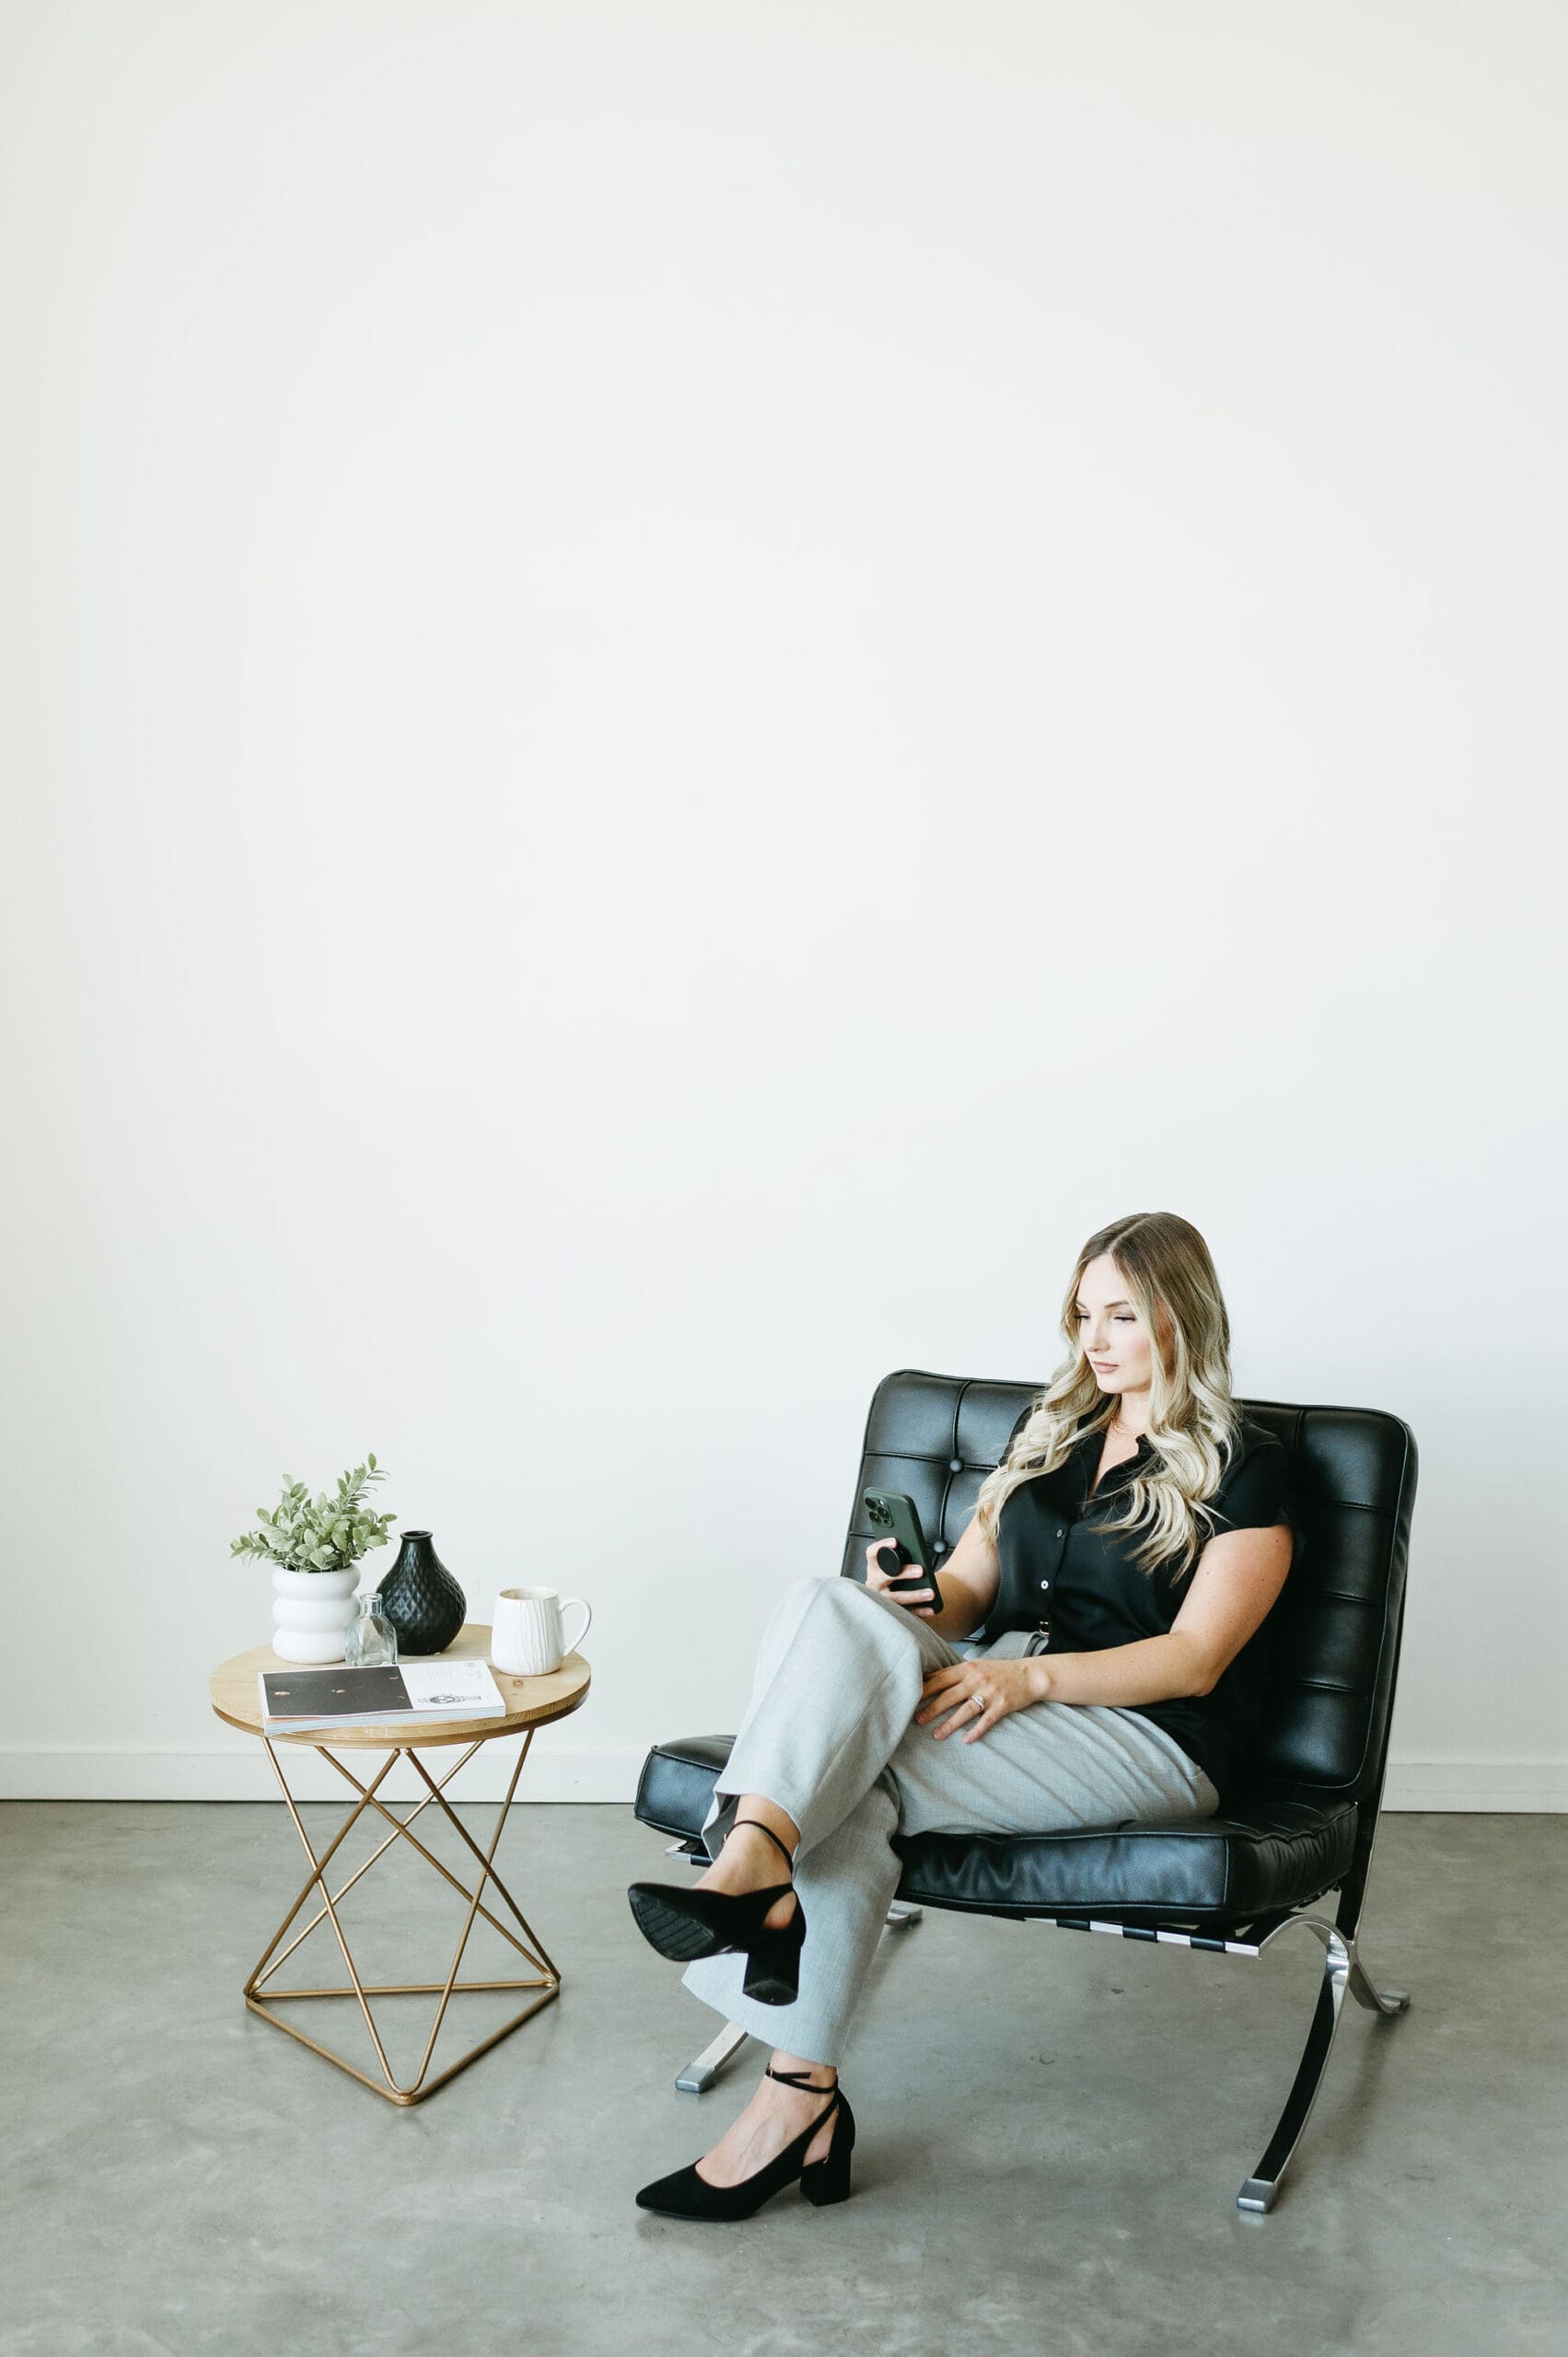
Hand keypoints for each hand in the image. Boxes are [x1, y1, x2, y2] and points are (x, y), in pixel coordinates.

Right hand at [863, 1540, 936, 1617]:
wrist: (893, 1595)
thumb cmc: (896, 1574)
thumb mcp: (894, 1564)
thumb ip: (901, 1556)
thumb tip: (917, 1550)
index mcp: (874, 1567)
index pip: (872, 1553)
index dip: (881, 1546)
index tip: (896, 1541)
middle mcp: (874, 1583)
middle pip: (884, 1576)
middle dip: (903, 1573)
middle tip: (920, 1570)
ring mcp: (881, 1598)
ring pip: (895, 1598)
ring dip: (914, 1596)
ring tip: (930, 1593)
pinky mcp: (891, 1612)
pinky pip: (905, 1612)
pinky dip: (919, 1612)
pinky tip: (931, 1609)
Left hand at [914, 1657, 1037, 1740]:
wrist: (1029, 1674)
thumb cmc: (999, 1671)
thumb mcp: (976, 1666)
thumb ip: (955, 1672)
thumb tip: (929, 1677)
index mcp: (968, 1668)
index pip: (941, 1679)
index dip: (925, 1689)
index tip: (910, 1698)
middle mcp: (977, 1679)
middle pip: (949, 1695)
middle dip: (932, 1708)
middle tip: (917, 1720)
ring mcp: (990, 1693)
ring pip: (966, 1710)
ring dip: (950, 1724)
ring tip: (936, 1735)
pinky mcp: (1002, 1705)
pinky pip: (987, 1721)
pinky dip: (976, 1731)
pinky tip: (966, 1740)